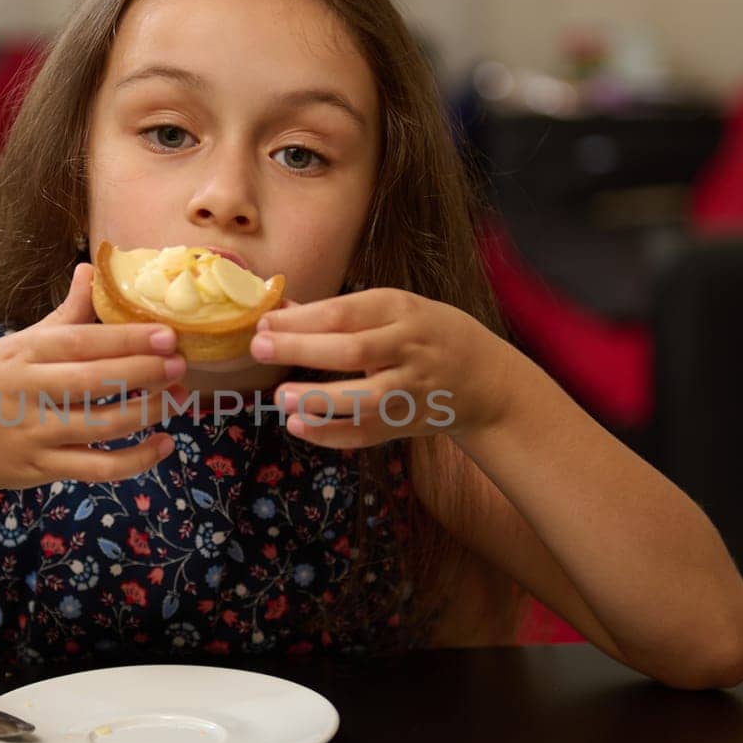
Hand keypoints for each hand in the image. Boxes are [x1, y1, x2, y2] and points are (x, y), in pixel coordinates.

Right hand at [0, 263, 186, 496]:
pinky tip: (164, 444)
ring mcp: (35, 433)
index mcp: (25, 353)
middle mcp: (29, 392)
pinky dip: (136, 460)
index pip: (82, 342)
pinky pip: (98, 468)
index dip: (128, 338)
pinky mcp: (43, 468)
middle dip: (145, 372)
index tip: (168, 334)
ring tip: (179, 398)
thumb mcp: (18, 344)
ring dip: (148, 412)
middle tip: (181, 365)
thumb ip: (63, 314)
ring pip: (102, 425)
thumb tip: (91, 269)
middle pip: (96, 382)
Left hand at [248, 286, 514, 448]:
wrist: (484, 379)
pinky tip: (299, 426)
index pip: (345, 313)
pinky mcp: (406, 422)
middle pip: (352, 350)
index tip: (263, 322)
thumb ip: (340, 313)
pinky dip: (331, 433)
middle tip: (259, 348)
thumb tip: (281, 311)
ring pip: (365, 397)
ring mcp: (410, 389)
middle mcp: (408, 348)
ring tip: (281, 397)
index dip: (301, 319)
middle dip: (302, 349)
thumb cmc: (427, 334)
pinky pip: (367, 432)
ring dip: (319, 399)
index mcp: (401, 311)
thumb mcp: (394, 309)